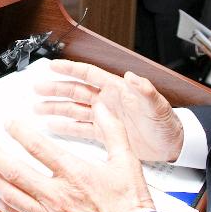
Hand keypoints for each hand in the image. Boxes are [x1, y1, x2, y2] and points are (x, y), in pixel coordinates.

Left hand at [0, 101, 152, 211]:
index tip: (10, 124)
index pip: (36, 145)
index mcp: (74, 173)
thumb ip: (113, 131)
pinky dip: (4, 207)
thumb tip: (104, 107)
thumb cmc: (130, 208)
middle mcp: (56, 195)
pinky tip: (0, 199)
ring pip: (10, 195)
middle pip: (14, 170)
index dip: (18, 131)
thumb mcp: (127, 163)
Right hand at [33, 60, 182, 162]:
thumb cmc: (167, 123)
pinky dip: (66, 127)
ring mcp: (105, 117)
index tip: (52, 66)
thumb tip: (132, 76)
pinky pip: (81, 128)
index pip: (88, 74)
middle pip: (76, 91)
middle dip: (56, 89)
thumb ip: (144, 90)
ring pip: (75, 110)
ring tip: (38, 108)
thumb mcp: (157, 105)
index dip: (70, 69)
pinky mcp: (106, 134)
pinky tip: (53, 126)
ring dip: (57, 108)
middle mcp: (108, 101)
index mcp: (117, 89)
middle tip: (37, 88)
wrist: (173, 145)